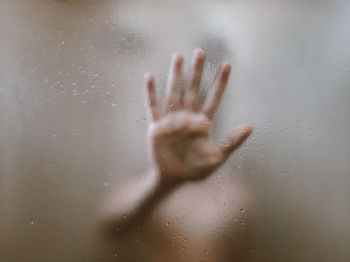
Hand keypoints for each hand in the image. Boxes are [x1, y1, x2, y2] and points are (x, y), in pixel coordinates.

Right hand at [145, 49, 251, 184]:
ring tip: (178, 57)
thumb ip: (232, 142)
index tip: (227, 65)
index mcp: (203, 123)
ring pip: (174, 93)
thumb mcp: (217, 158)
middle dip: (197, 71)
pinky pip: (153, 107)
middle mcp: (188, 117)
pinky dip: (151, 93)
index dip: (220, 82)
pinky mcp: (157, 126)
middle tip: (200, 52)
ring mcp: (172, 120)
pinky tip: (149, 77)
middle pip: (193, 89)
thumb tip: (250, 126)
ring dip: (175, 75)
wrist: (174, 179)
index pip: (214, 98)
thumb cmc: (196, 170)